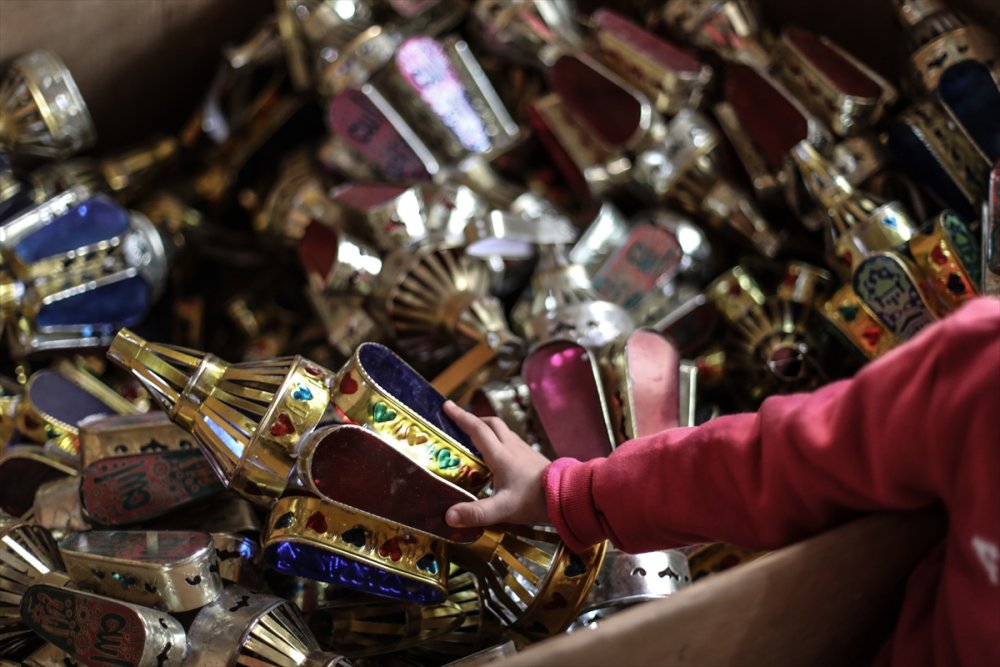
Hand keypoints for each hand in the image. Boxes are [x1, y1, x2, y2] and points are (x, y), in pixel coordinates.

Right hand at [443, 400, 550, 527]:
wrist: (568, 496)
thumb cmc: (534, 501)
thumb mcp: (501, 509)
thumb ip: (475, 513)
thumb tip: (448, 516)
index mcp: (500, 455)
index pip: (477, 429)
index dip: (460, 417)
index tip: (447, 405)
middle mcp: (512, 447)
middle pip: (491, 424)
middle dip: (474, 420)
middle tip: (460, 424)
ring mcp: (525, 451)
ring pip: (503, 432)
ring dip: (488, 429)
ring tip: (476, 439)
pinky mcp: (533, 457)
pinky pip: (512, 442)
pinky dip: (500, 441)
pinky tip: (499, 456)